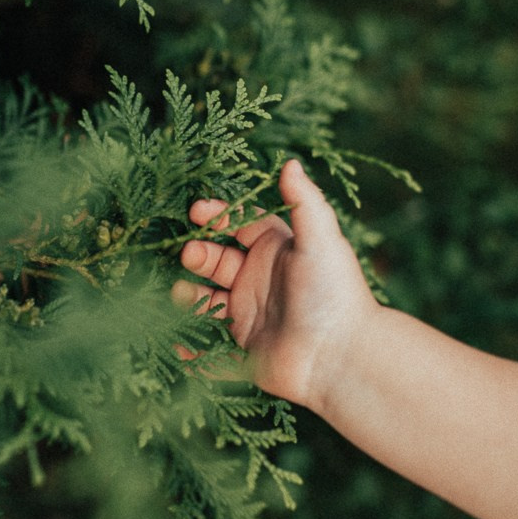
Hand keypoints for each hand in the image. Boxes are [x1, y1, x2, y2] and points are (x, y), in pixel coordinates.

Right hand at [172, 159, 375, 410]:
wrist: (342, 356)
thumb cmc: (333, 292)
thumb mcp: (320, 240)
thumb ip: (304, 201)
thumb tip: (290, 162)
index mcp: (277, 253)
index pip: (240, 227)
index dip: (218, 216)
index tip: (196, 211)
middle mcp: (260, 284)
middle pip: (217, 262)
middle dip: (199, 254)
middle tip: (190, 254)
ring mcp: (250, 319)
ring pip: (207, 303)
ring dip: (188, 297)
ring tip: (180, 293)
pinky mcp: (244, 355)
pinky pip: (208, 351)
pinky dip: (190, 348)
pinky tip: (175, 339)